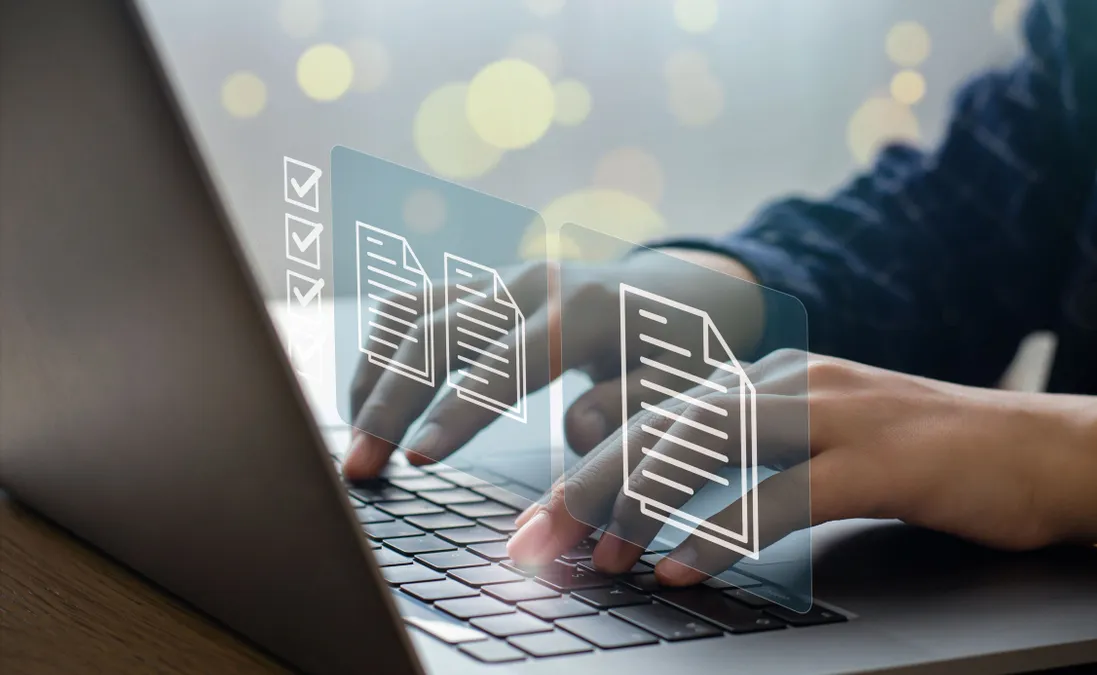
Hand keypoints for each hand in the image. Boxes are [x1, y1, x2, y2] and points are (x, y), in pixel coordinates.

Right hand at [342, 253, 763, 478]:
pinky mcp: (481, 287)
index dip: (458, 412)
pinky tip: (370, 404)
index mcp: (585, 312)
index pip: (507, 363)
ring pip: (410, 313)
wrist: (685, 290)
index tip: (417, 460)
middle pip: (437, 333)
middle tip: (359, 469)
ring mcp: (500, 280)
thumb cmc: (686, 348)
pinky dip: (381, 354)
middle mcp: (531, 285)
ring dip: (372, 377)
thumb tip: (577, 433)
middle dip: (390, 402)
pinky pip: (411, 309)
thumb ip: (636, 409)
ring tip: (356, 444)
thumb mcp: (688, 384)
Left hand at [507, 350, 1083, 584]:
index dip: (588, 458)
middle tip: (534, 541)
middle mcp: (794, 382)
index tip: (541, 515)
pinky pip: (785, 494)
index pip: (658, 408)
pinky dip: (724, 532)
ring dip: (642, 502)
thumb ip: (747, 454)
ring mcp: (839, 414)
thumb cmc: (925, 459)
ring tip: (593, 555)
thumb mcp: (823, 443)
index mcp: (772, 377)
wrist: (1049, 450)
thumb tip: (659, 498)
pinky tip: (682, 569)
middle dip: (588, 481)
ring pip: (712, 442)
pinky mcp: (884, 459)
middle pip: (665, 422)